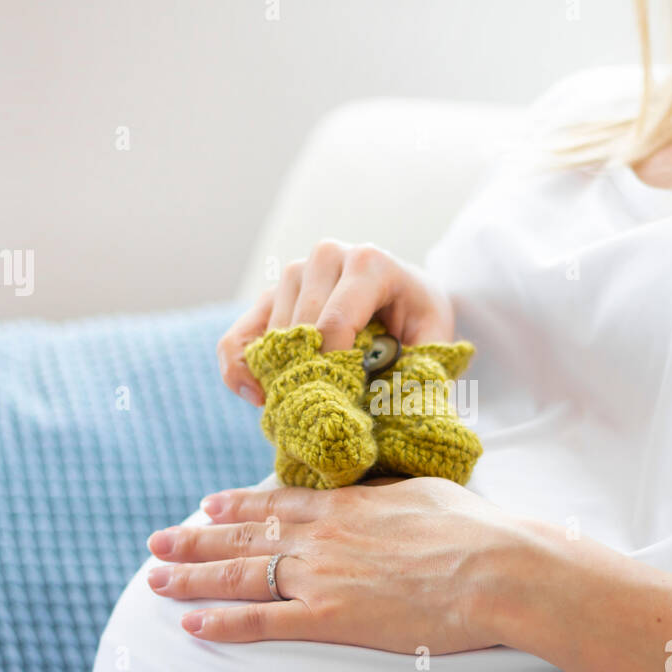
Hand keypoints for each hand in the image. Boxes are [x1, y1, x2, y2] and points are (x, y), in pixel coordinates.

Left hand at [143, 478, 547, 653]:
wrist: (496, 567)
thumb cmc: (475, 530)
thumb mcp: (425, 494)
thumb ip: (387, 498)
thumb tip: (376, 500)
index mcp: (347, 505)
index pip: (276, 504)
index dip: (236, 506)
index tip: (206, 504)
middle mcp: (322, 537)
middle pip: (245, 538)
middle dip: (196, 539)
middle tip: (157, 540)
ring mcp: (323, 576)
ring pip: (242, 576)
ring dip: (193, 577)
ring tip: (155, 578)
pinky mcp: (332, 618)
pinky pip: (265, 622)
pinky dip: (224, 623)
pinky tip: (192, 624)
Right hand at [217, 241, 454, 405]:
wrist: (405, 293)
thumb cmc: (419, 319)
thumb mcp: (433, 339)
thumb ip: (419, 365)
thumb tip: (392, 407)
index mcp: (368, 262)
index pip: (336, 322)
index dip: (334, 371)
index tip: (343, 407)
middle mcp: (326, 256)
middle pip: (300, 330)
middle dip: (311, 377)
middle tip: (327, 414)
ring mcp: (293, 272)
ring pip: (270, 337)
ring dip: (284, 377)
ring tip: (309, 405)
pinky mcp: (270, 294)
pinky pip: (237, 338)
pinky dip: (240, 371)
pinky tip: (258, 398)